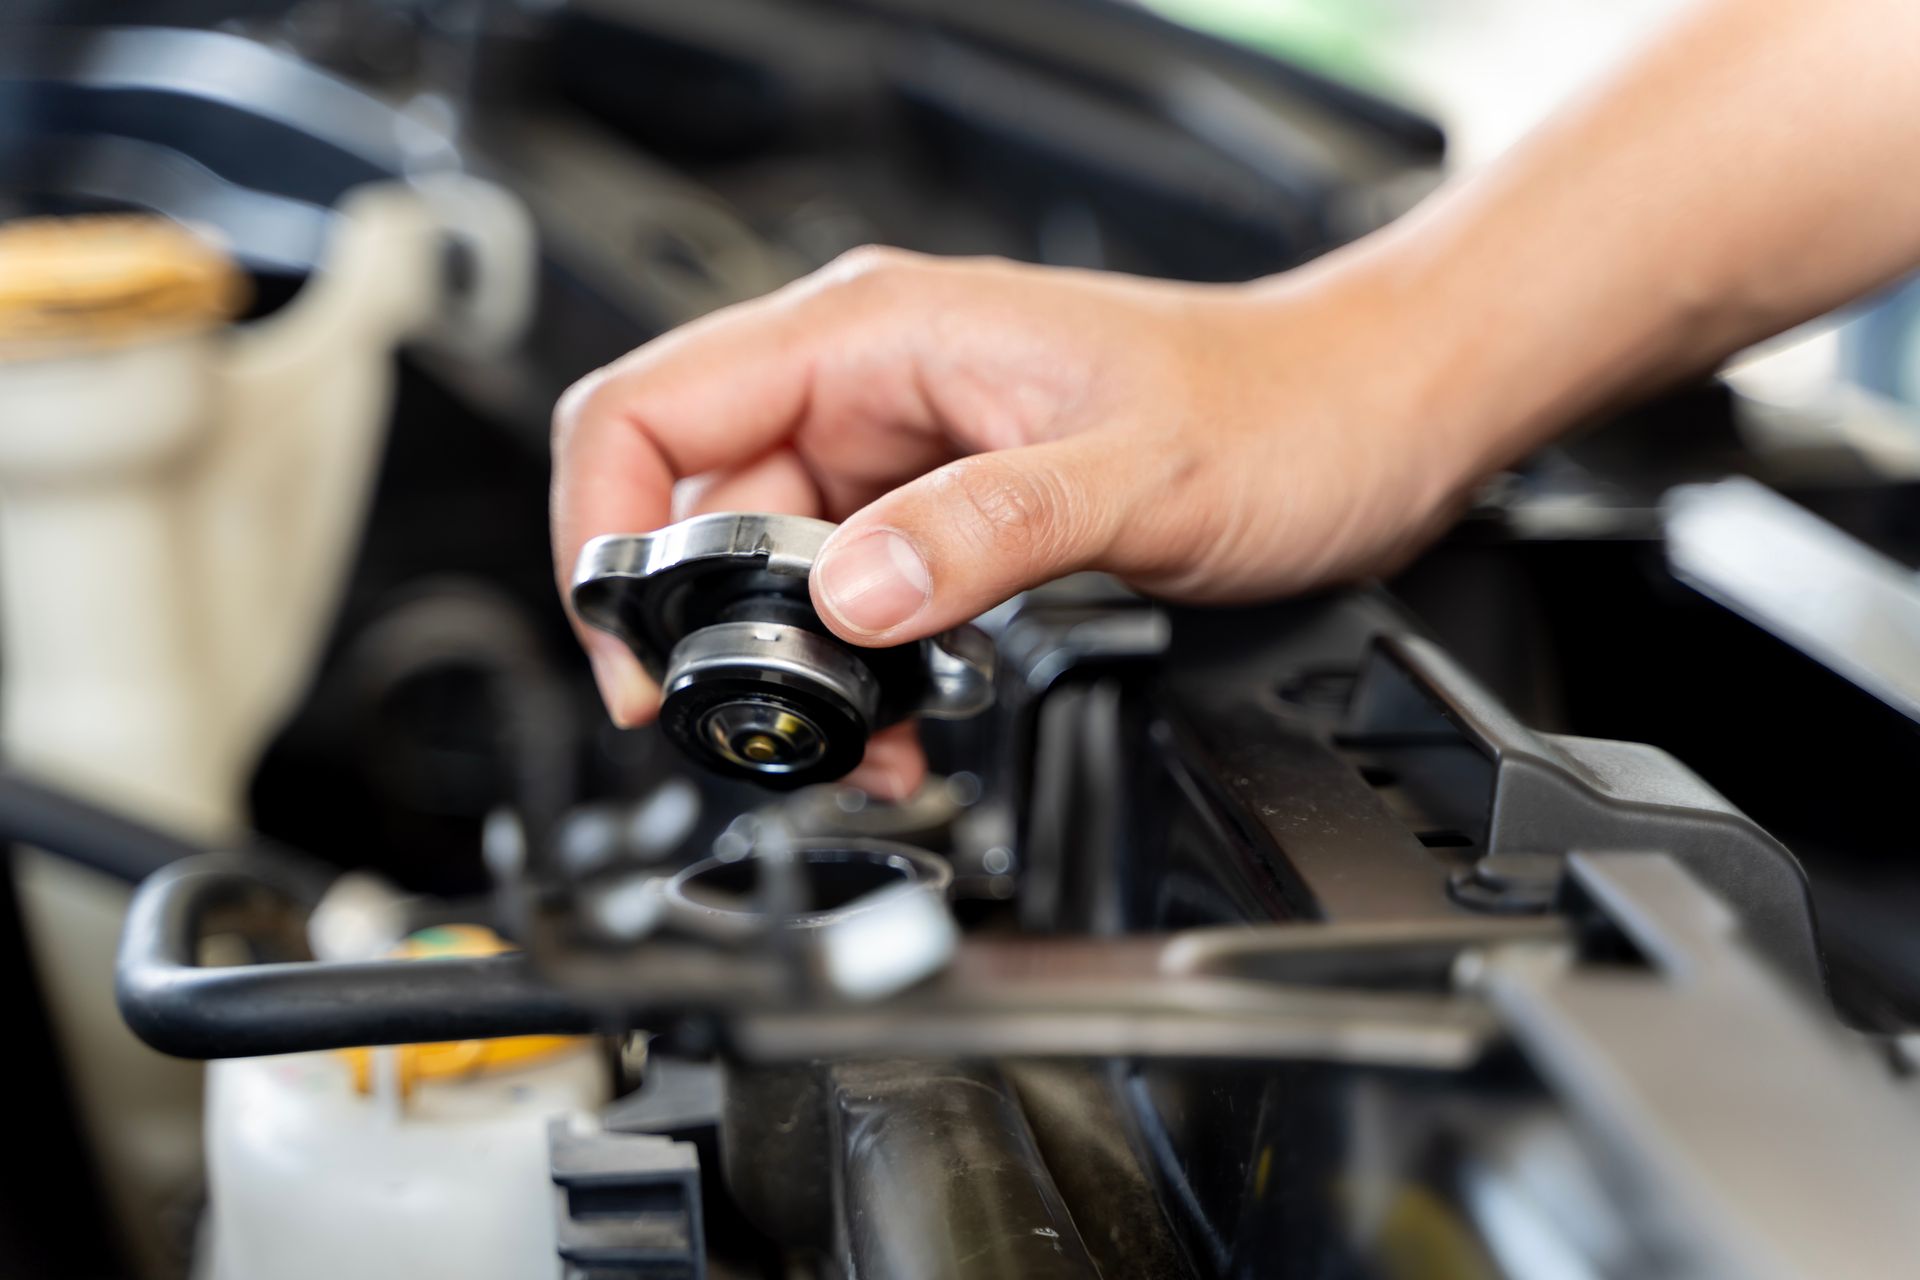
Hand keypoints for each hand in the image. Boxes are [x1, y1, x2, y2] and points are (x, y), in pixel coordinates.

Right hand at [551, 246, 1481, 795]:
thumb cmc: (1276, 404)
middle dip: (711, 637)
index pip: (650, 411)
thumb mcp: (1131, 476)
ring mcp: (903, 449)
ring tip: (860, 745)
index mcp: (876, 333)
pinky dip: (855, 670)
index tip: (636, 658)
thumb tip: (849, 600)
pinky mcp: (943, 508)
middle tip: (767, 732)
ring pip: (772, 570)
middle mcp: (870, 384)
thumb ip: (981, 532)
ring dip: (794, 672)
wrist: (1367, 419)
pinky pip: (849, 594)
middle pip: (697, 510)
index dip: (604, 537)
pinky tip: (902, 718)